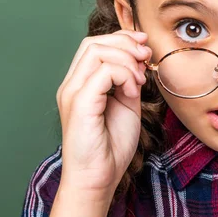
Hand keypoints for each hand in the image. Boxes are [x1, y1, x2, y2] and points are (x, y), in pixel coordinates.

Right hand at [55, 29, 151, 196]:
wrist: (98, 178)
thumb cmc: (110, 147)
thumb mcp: (127, 105)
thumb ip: (129, 81)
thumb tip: (139, 59)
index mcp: (80, 84)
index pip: (94, 45)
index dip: (121, 38)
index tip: (144, 46)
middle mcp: (71, 85)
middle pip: (93, 42)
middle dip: (125, 43)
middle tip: (146, 57)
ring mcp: (72, 93)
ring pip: (96, 51)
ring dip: (127, 59)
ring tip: (140, 81)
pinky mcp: (80, 104)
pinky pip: (103, 72)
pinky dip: (125, 76)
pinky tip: (133, 93)